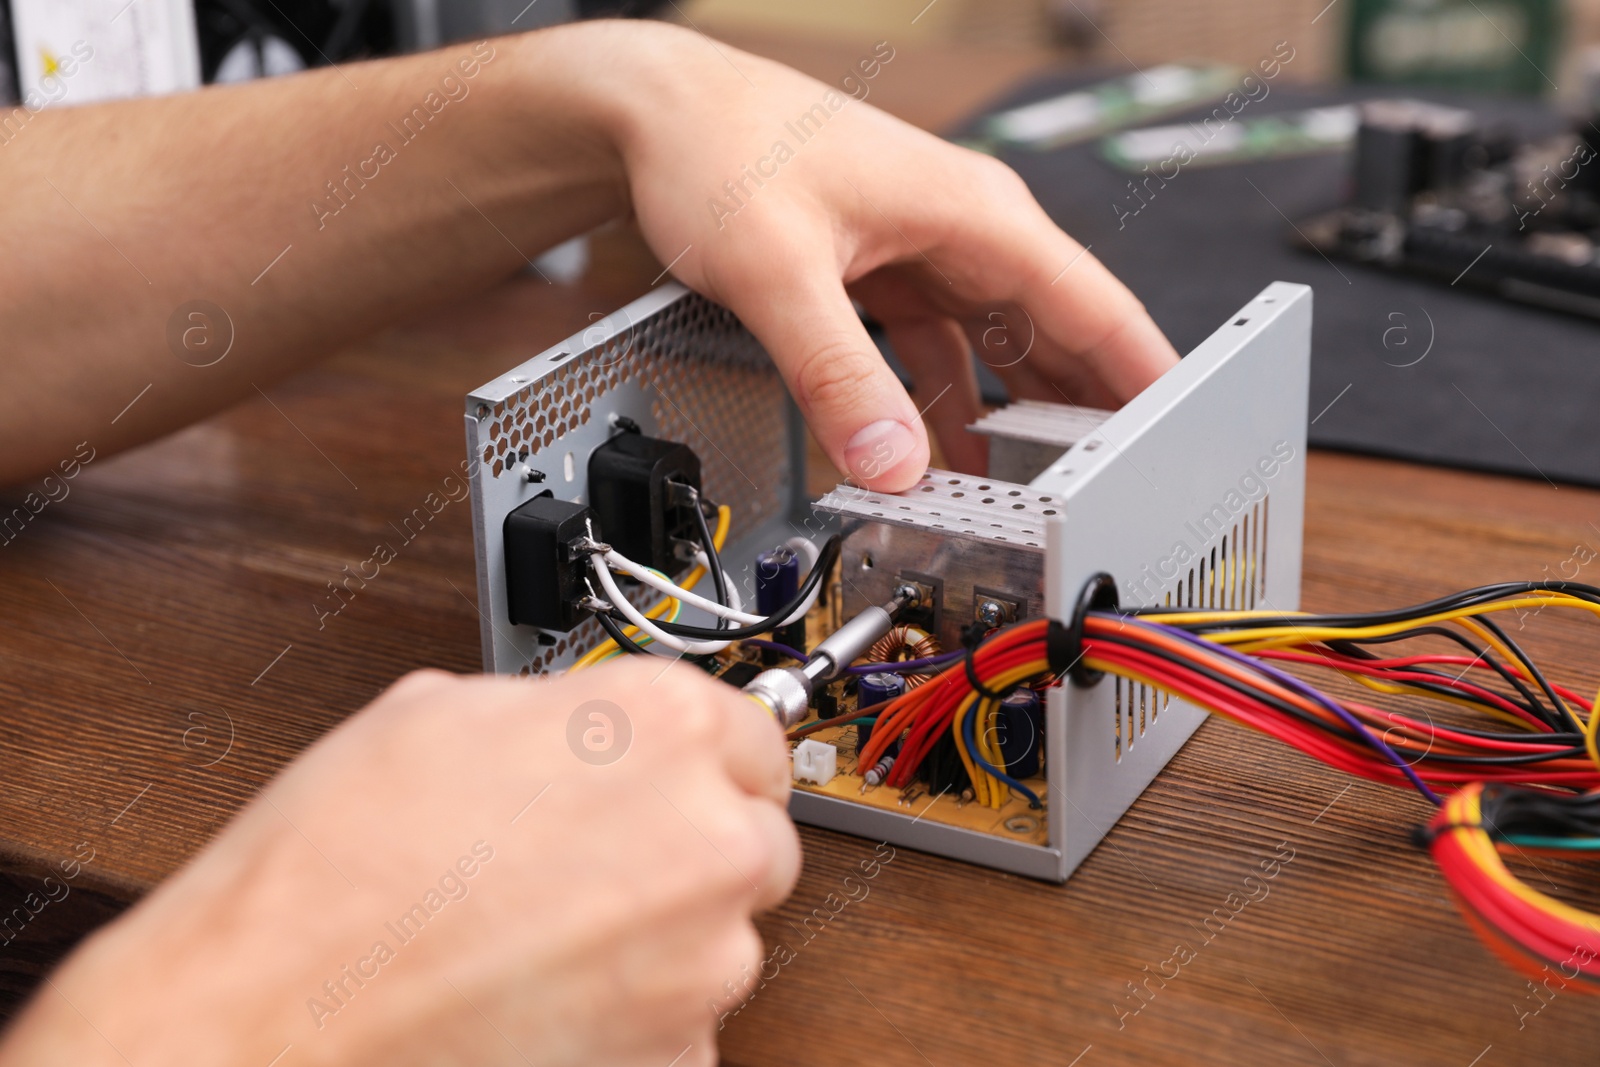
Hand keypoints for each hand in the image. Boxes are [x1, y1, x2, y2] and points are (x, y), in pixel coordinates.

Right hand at [0, 662, 798, 1066]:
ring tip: (543, 931)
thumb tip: (585, 727)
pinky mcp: (679, 1054)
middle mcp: (704, 838)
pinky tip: (545, 991)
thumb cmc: (334, 873)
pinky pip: (682, 1019)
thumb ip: (560, 715)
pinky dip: (634, 1010)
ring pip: (720, 934)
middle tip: (597, 861)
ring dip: (660, 933)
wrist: (273, 1021)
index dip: (705, 759)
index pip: (753, 732)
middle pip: (749, 837)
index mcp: (660, 727)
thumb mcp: (441, 715)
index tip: (683, 778)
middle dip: (689, 846)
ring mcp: (702, 959)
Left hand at [587, 23, 1178, 489]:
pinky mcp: (890, 274)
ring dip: (1017, 421)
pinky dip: (949, 407)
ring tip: (1043, 497)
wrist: (660, 112)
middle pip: (1059, 334)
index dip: (1146, 377)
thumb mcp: (778, 271)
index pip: (1093, 304)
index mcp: (975, 214)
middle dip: (1090, 416)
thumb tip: (890, 462)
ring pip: (1001, 348)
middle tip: (1118, 496)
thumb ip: (835, 373)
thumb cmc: (723, 150)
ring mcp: (930, 252)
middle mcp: (968, 231)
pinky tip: (948, 459)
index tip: (1188, 438)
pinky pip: (943, 353)